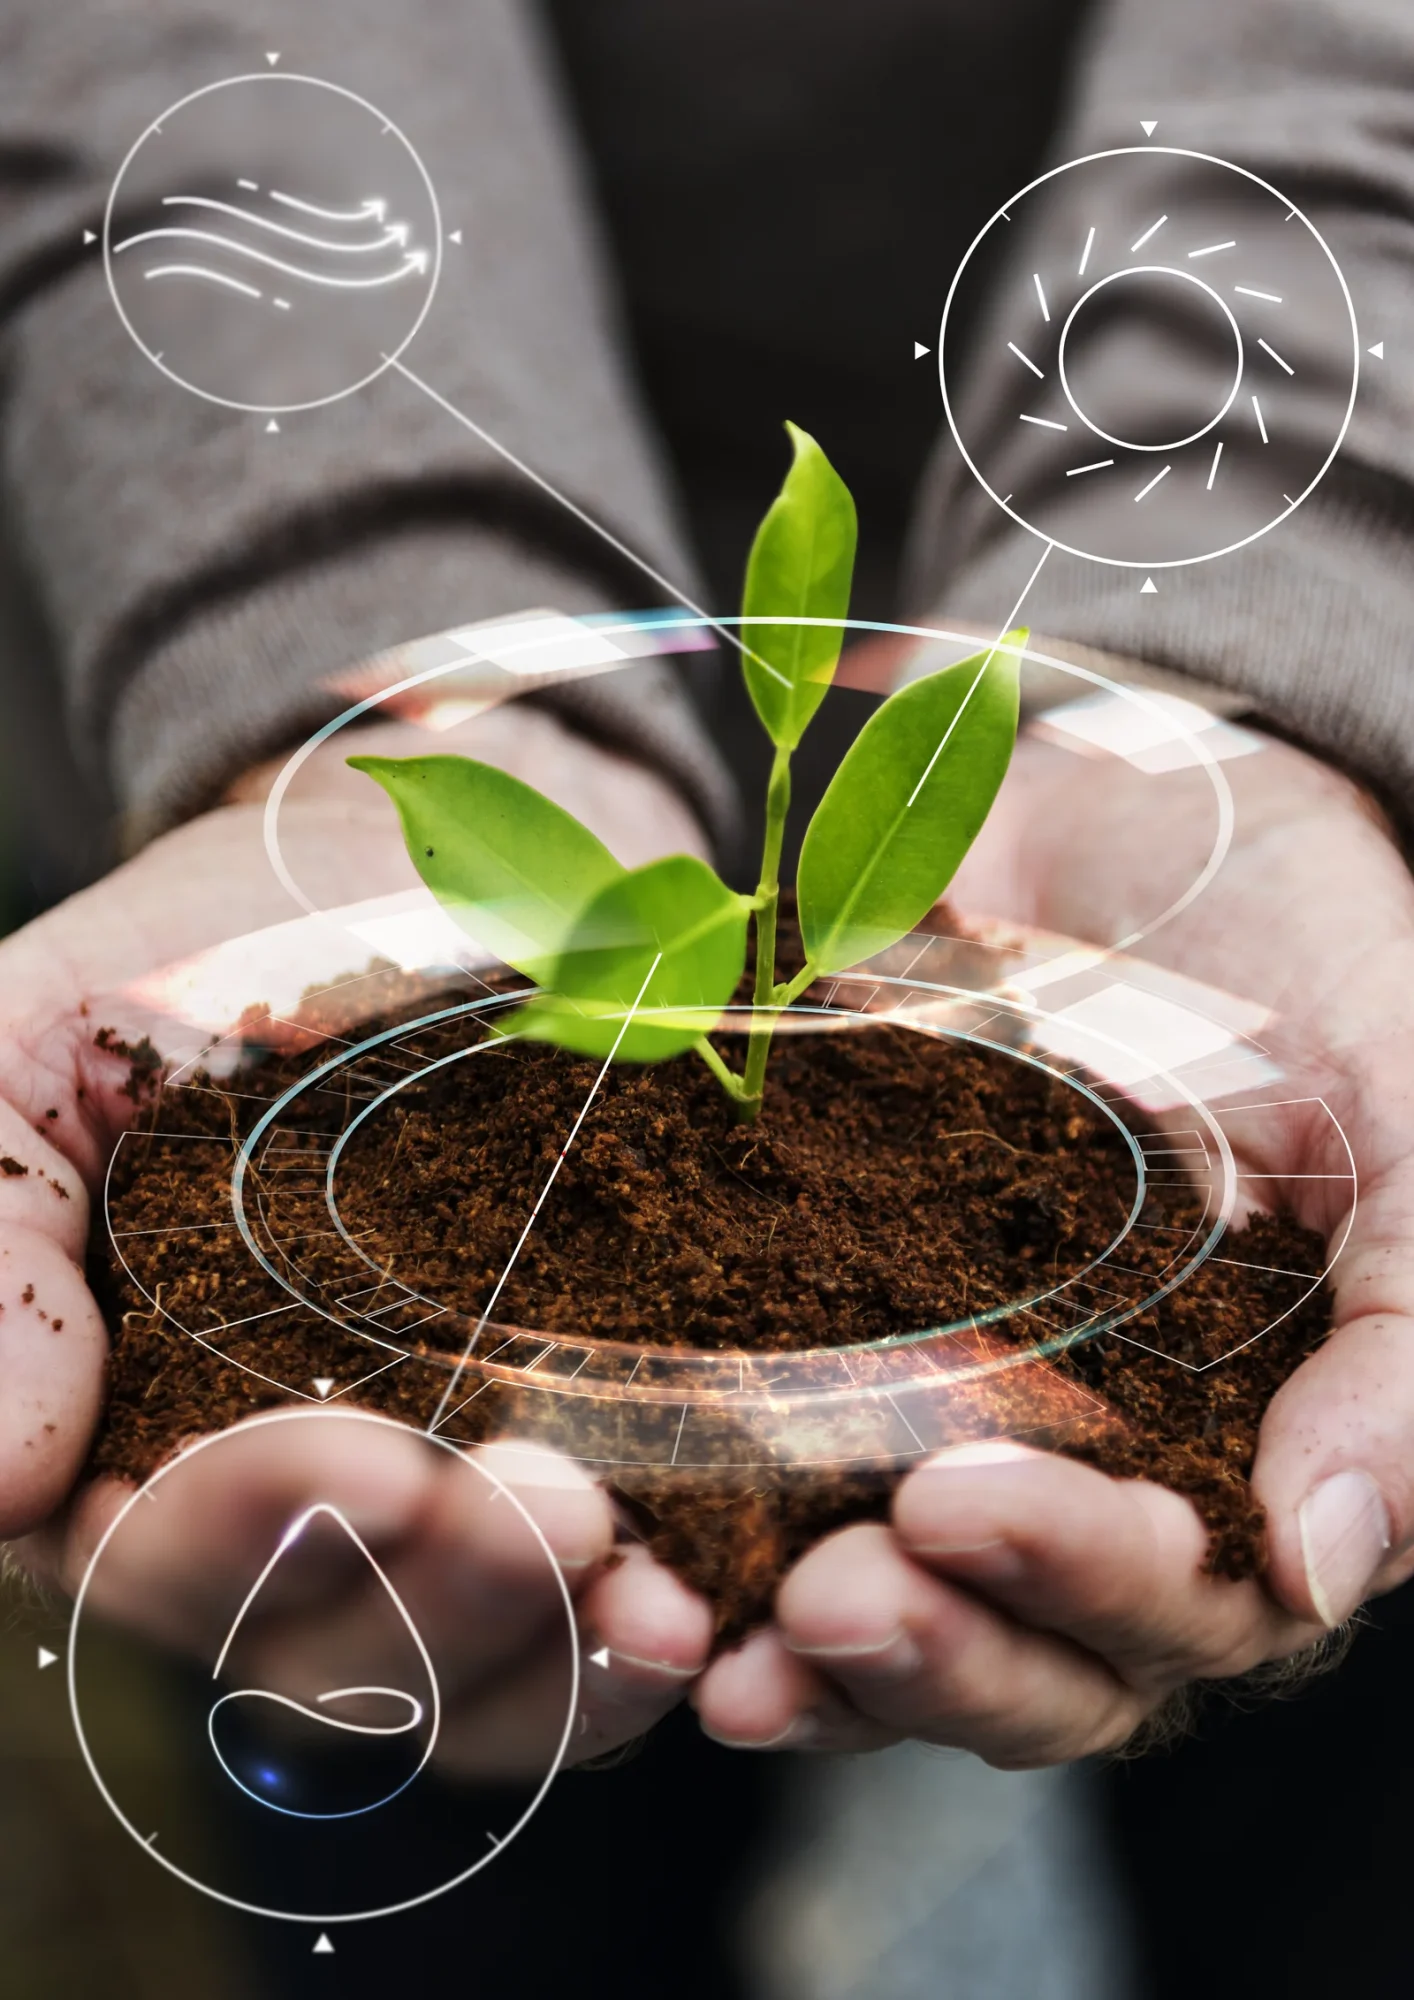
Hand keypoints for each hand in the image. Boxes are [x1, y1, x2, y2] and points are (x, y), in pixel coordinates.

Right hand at [1, 700, 714, 1769]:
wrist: (404, 888)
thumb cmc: (197, 972)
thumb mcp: (35, 1062)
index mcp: (128, 1442)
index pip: (163, 1552)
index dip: (250, 1530)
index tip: (362, 1455)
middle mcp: (283, 1519)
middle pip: (341, 1652)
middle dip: (443, 1599)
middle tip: (548, 1516)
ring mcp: (440, 1512)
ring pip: (486, 1676)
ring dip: (571, 1657)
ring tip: (659, 1599)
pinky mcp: (584, 1478)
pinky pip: (611, 1616)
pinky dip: (660, 1630)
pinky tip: (725, 1595)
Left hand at [692, 719, 1413, 1762]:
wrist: (1162, 817)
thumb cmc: (1322, 962)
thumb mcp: (1405, 1120)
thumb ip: (1407, 1338)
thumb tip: (1327, 1564)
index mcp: (1257, 1453)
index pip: (1182, 1603)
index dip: (1076, 1584)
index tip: (953, 1505)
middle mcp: (1110, 1471)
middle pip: (1028, 1654)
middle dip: (926, 1650)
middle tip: (821, 1595)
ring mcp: (970, 1411)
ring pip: (898, 1606)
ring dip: (798, 1650)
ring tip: (694, 1628)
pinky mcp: (843, 1337)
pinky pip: (775, 1475)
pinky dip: (705, 1530)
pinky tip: (628, 1547)